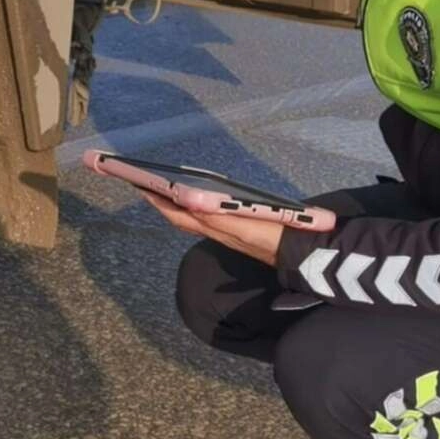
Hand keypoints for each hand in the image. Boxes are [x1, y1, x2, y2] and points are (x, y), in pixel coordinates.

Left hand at [139, 191, 283, 267]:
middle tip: (146, 185)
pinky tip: (196, 201)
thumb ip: (215, 216)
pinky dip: (195, 208)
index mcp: (213, 227)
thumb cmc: (271, 237)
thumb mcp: (242, 225)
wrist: (298, 253)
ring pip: (193, 218)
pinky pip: (206, 218)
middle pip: (181, 217)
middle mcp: (215, 230)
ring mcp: (225, 231)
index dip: (159, 201)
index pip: (177, 214)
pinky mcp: (236, 230)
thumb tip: (186, 200)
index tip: (141, 185)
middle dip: (163, 202)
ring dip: (176, 205)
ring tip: (164, 191)